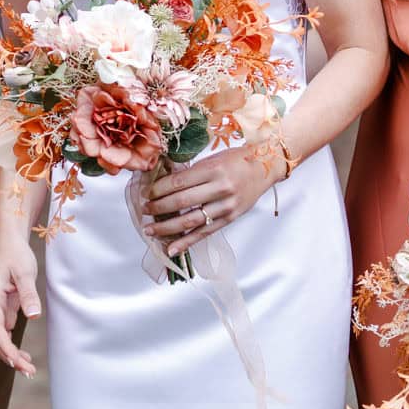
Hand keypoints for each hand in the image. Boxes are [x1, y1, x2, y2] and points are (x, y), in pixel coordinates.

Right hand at [0, 237, 41, 376]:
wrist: (9, 244)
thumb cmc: (16, 256)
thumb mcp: (25, 272)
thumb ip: (28, 294)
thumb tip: (34, 316)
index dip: (6, 348)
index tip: (18, 362)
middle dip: (11, 357)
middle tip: (29, 371)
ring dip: (11, 355)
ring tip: (29, 369)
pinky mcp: (2, 311)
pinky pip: (4, 334)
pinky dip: (12, 347)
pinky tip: (25, 357)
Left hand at [138, 146, 280, 257]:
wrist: (264, 168)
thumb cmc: (235, 160)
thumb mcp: (213, 159)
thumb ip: (191, 172)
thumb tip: (162, 183)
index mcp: (213, 169)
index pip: (178, 182)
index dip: (158, 189)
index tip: (145, 193)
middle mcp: (220, 188)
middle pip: (182, 201)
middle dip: (158, 207)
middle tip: (144, 211)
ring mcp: (226, 206)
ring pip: (190, 220)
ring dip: (167, 227)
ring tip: (150, 230)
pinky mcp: (229, 219)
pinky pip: (204, 233)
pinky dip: (186, 242)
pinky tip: (171, 249)